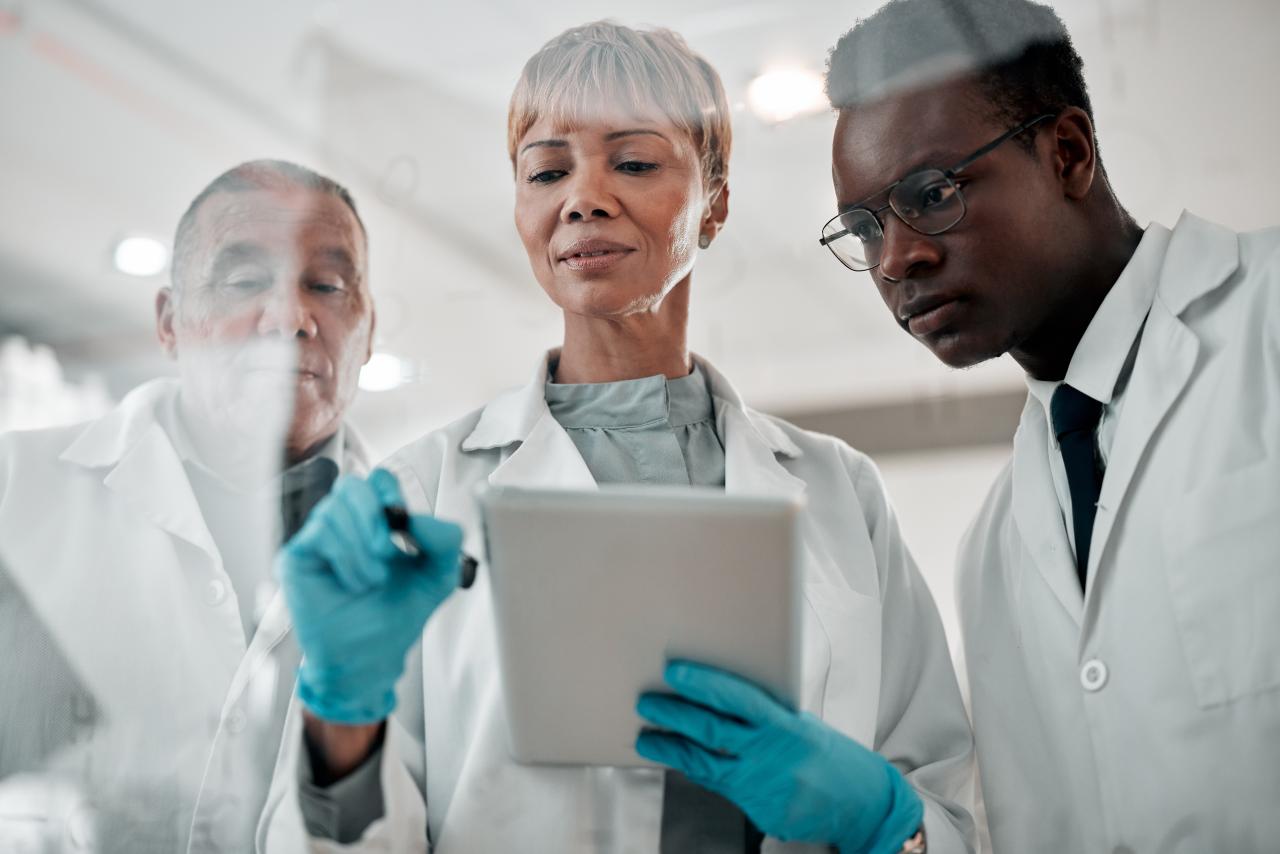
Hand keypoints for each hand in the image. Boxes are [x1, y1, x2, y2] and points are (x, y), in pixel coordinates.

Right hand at [277, 468, 461, 724]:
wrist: (370, 658)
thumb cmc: (396, 615)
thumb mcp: (438, 576)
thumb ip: (445, 541)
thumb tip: (419, 518)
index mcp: (376, 522)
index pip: (378, 481)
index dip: (389, 491)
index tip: (402, 519)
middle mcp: (344, 525)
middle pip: (351, 486)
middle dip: (374, 515)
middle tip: (388, 551)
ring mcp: (318, 540)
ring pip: (334, 510)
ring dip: (361, 547)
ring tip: (372, 580)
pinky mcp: (297, 558)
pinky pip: (319, 534)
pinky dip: (345, 557)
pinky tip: (354, 583)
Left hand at [636, 661, 922, 853]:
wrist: (866, 805)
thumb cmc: (832, 758)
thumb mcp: (803, 725)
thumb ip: (764, 717)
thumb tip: (719, 697)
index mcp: (785, 726)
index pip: (737, 698)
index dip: (703, 684)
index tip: (675, 671)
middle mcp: (771, 756)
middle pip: (711, 732)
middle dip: (674, 715)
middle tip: (647, 702)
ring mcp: (763, 787)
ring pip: (704, 764)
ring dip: (671, 748)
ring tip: (646, 737)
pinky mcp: (759, 812)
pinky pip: (718, 787)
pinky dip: (695, 770)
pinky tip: (677, 759)